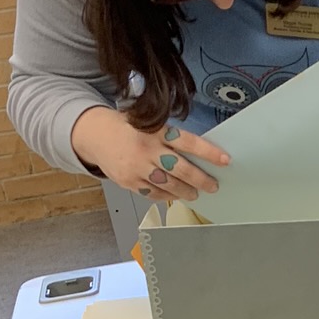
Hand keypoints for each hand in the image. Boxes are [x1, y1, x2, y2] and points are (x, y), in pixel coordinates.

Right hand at [70, 106, 228, 201]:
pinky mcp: (128, 181)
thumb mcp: (149, 123)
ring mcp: (136, 168)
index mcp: (155, 130)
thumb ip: (169, 138)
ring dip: (186, 191)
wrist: (93, 134)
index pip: (188, 142)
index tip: (225, 161)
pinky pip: (153, 193)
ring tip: (195, 193)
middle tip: (213, 185)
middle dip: (201, 180)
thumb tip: (198, 156)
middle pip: (181, 169)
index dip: (209, 153)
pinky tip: (175, 194)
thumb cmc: (128, 127)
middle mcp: (146, 149)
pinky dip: (167, 195)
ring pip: (169, 185)